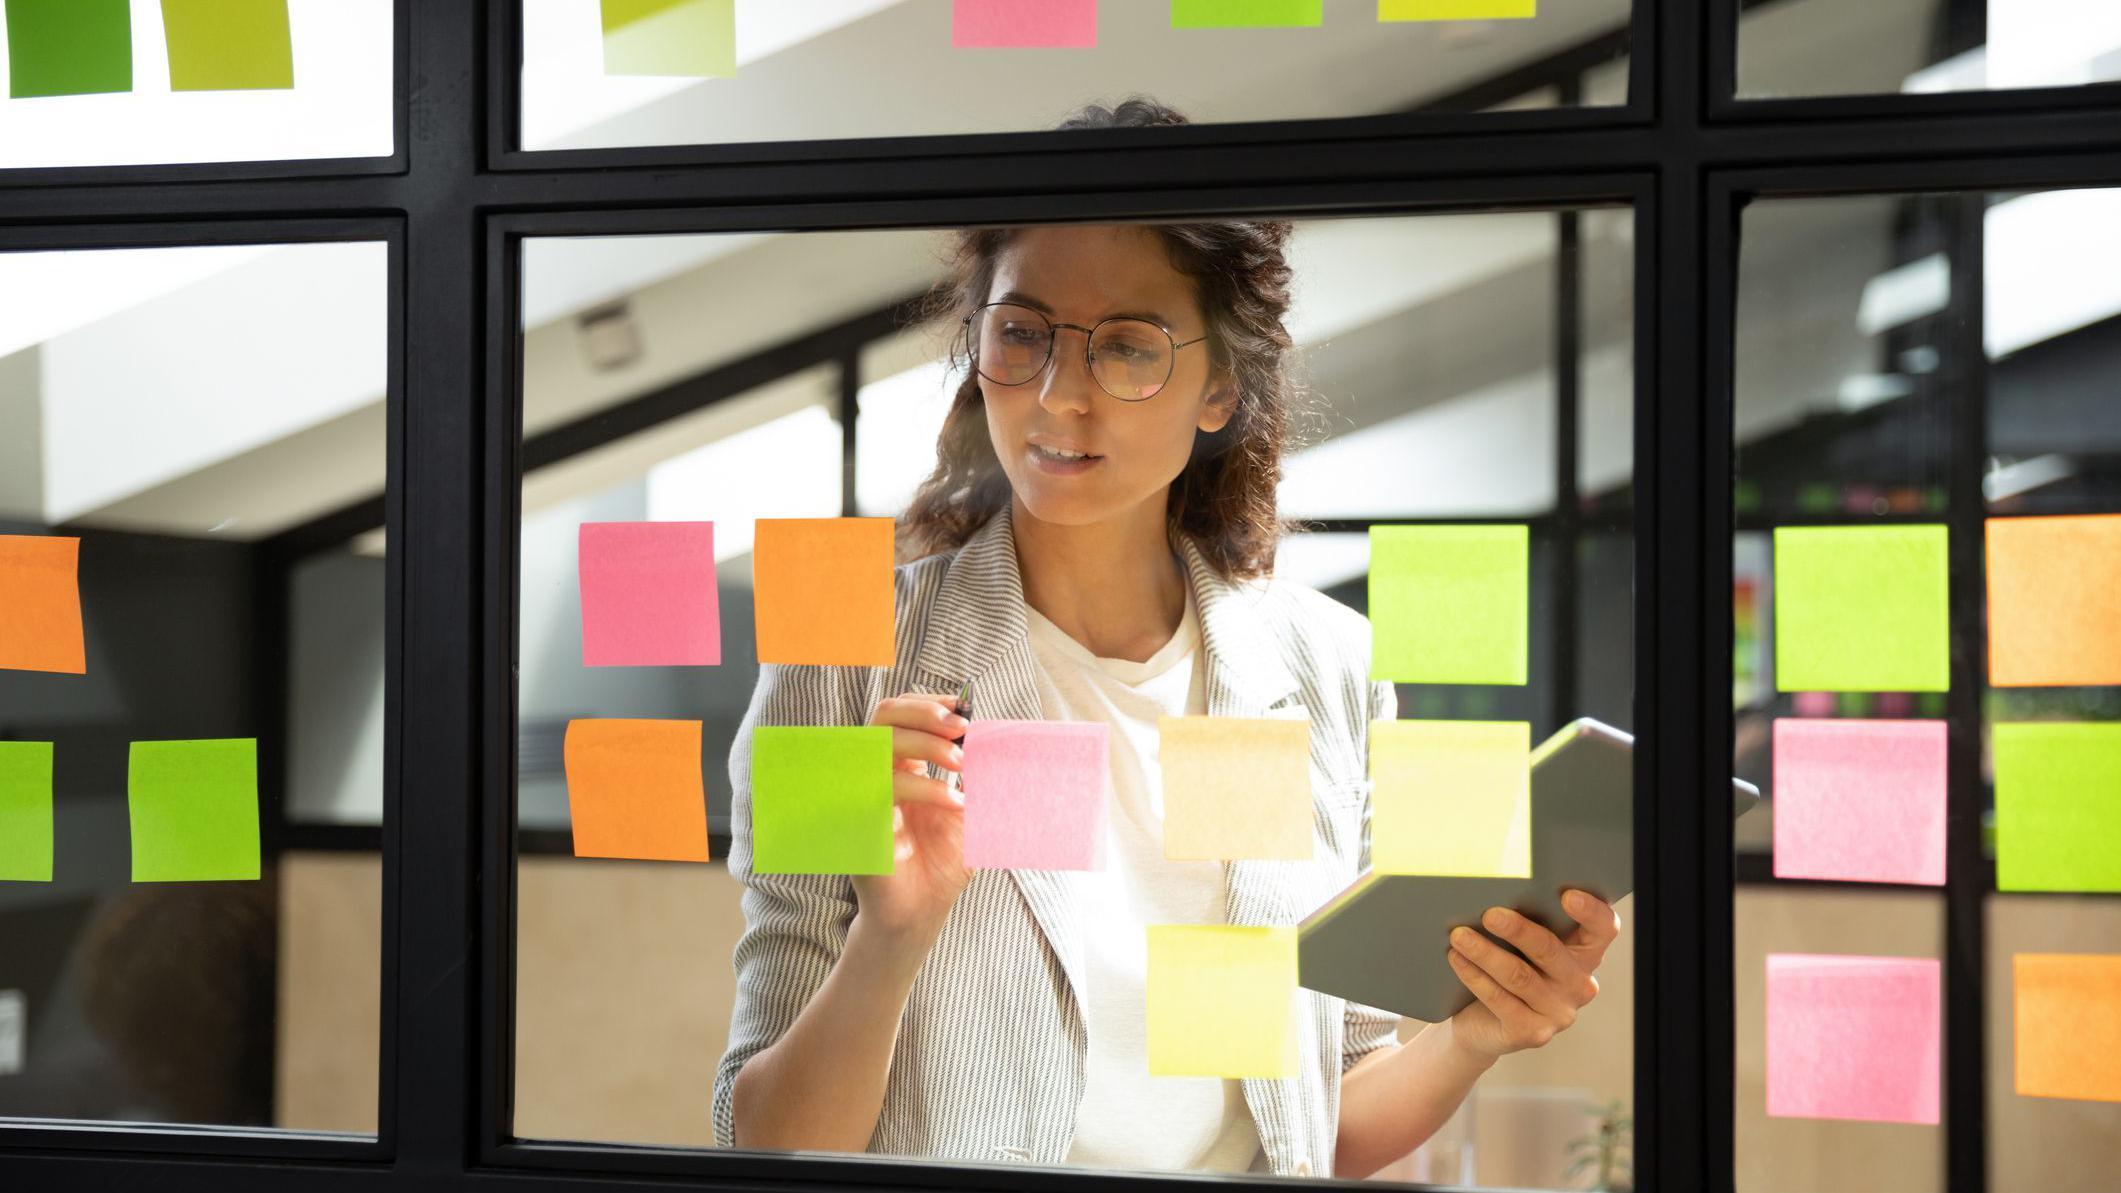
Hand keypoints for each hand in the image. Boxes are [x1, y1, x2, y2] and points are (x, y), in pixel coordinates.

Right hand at [850, 693, 972, 943]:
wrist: (923, 911)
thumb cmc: (942, 863)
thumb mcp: (969, 811)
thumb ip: (976, 775)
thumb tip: (992, 736)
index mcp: (902, 764)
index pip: (903, 714)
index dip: (929, 704)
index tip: (963, 708)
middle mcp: (879, 772)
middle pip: (885, 715)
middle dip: (925, 713)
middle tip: (962, 727)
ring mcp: (865, 792)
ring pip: (882, 742)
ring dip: (929, 744)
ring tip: (964, 765)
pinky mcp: (861, 817)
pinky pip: (886, 784)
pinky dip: (927, 786)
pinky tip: (955, 801)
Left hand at [1444, 890, 1621, 1061]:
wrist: (1482, 1024)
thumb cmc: (1505, 966)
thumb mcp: (1520, 944)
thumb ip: (1527, 920)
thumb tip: (1498, 888)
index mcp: (1585, 954)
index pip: (1603, 929)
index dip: (1591, 911)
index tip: (1567, 894)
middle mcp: (1579, 985)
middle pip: (1551, 950)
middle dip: (1518, 930)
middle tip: (1489, 914)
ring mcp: (1558, 1013)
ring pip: (1519, 976)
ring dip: (1485, 953)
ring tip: (1458, 936)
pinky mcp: (1532, 1033)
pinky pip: (1500, 1000)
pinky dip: (1475, 976)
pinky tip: (1457, 959)